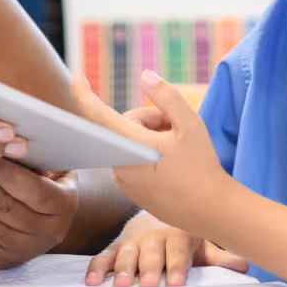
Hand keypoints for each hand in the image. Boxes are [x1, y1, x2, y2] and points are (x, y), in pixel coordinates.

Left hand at [0, 159, 77, 269]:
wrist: (47, 224)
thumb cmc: (48, 186)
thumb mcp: (54, 169)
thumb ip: (38, 158)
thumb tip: (6, 142)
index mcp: (63, 207)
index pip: (33, 189)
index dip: (6, 172)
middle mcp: (45, 233)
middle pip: (2, 204)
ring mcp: (21, 249)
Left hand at [69, 70, 233, 231]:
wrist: (211, 210)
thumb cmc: (202, 166)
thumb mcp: (190, 124)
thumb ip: (167, 97)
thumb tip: (145, 76)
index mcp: (131, 145)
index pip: (97, 114)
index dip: (84, 93)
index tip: (76, 76)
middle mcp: (121, 165)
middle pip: (126, 126)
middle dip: (149, 120)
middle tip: (175, 127)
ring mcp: (125, 182)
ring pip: (130, 145)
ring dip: (149, 139)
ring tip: (177, 149)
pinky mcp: (132, 193)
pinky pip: (133, 164)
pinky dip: (148, 157)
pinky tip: (172, 166)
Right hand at [83, 211, 248, 286]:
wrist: (155, 210)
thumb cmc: (182, 235)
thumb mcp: (202, 243)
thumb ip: (222, 257)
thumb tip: (246, 264)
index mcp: (177, 235)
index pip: (178, 251)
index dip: (178, 267)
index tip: (177, 282)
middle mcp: (154, 237)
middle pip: (151, 254)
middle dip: (149, 270)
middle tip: (147, 285)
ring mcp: (133, 241)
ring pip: (127, 255)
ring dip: (122, 269)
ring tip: (119, 284)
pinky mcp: (115, 246)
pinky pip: (104, 256)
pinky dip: (97, 268)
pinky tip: (92, 281)